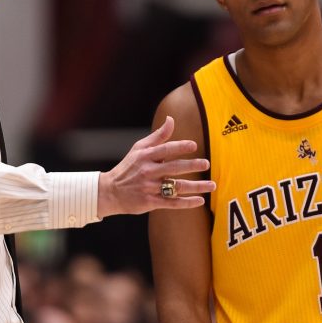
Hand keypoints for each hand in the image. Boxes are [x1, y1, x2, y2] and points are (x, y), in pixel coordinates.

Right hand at [97, 116, 214, 216]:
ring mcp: (149, 188)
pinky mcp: (150, 202)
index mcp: (146, 156)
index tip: (194, 146)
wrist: (110, 191)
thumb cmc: (128, 167)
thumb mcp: (139, 148)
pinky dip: (186, 203)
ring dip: (196, 187)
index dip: (180, 147)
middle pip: (174, 168)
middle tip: (206, 164)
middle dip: (192, 165)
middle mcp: (148, 172)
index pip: (165, 150)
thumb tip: (171, 119)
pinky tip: (200, 200)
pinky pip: (172, 203)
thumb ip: (158, 136)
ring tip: (212, 185)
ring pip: (176, 187)